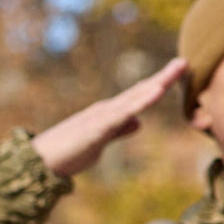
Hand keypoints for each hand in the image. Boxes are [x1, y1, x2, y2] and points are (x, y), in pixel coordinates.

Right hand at [30, 60, 187, 178]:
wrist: (38, 162)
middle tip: (185, 61)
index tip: (179, 72)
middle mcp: (106, 109)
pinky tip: (156, 93)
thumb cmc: (66, 154)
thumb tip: (139, 123)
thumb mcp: (100, 143)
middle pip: (140, 90)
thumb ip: (119, 131)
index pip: (138, 96)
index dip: (159, 83)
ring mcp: (101, 117)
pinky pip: (123, 114)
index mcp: (109, 114)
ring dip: (156, 83)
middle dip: (163, 77)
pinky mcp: (96, 129)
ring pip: (134, 97)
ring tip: (177, 70)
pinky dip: (140, 102)